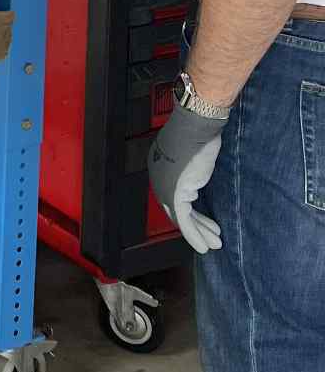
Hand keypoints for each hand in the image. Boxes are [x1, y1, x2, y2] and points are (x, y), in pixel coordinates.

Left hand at [149, 101, 223, 252]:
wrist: (197, 126)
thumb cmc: (199, 133)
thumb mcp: (196, 153)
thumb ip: (194, 167)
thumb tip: (200, 178)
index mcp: (159, 166)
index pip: (173, 195)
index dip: (190, 211)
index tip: (204, 222)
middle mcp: (157, 178)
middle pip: (176, 209)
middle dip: (197, 225)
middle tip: (211, 236)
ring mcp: (163, 186)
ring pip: (181, 218)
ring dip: (200, 233)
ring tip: (214, 243)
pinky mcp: (174, 193)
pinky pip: (184, 221)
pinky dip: (194, 235)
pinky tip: (204, 245)